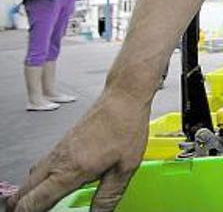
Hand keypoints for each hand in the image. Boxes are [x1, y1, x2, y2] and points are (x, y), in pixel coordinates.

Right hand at [10, 92, 149, 211]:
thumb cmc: (126, 127)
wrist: (123, 97)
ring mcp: (58, 149)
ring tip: (32, 205)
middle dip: (22, 206)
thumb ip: (108, 195)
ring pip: (31, 176)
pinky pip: (41, 165)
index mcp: (71, 170)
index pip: (36, 200)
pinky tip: (47, 183)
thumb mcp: (125, 168)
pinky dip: (37, 179)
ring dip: (28, 192)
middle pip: (26, 190)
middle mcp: (59, 160)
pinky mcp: (63, 142)